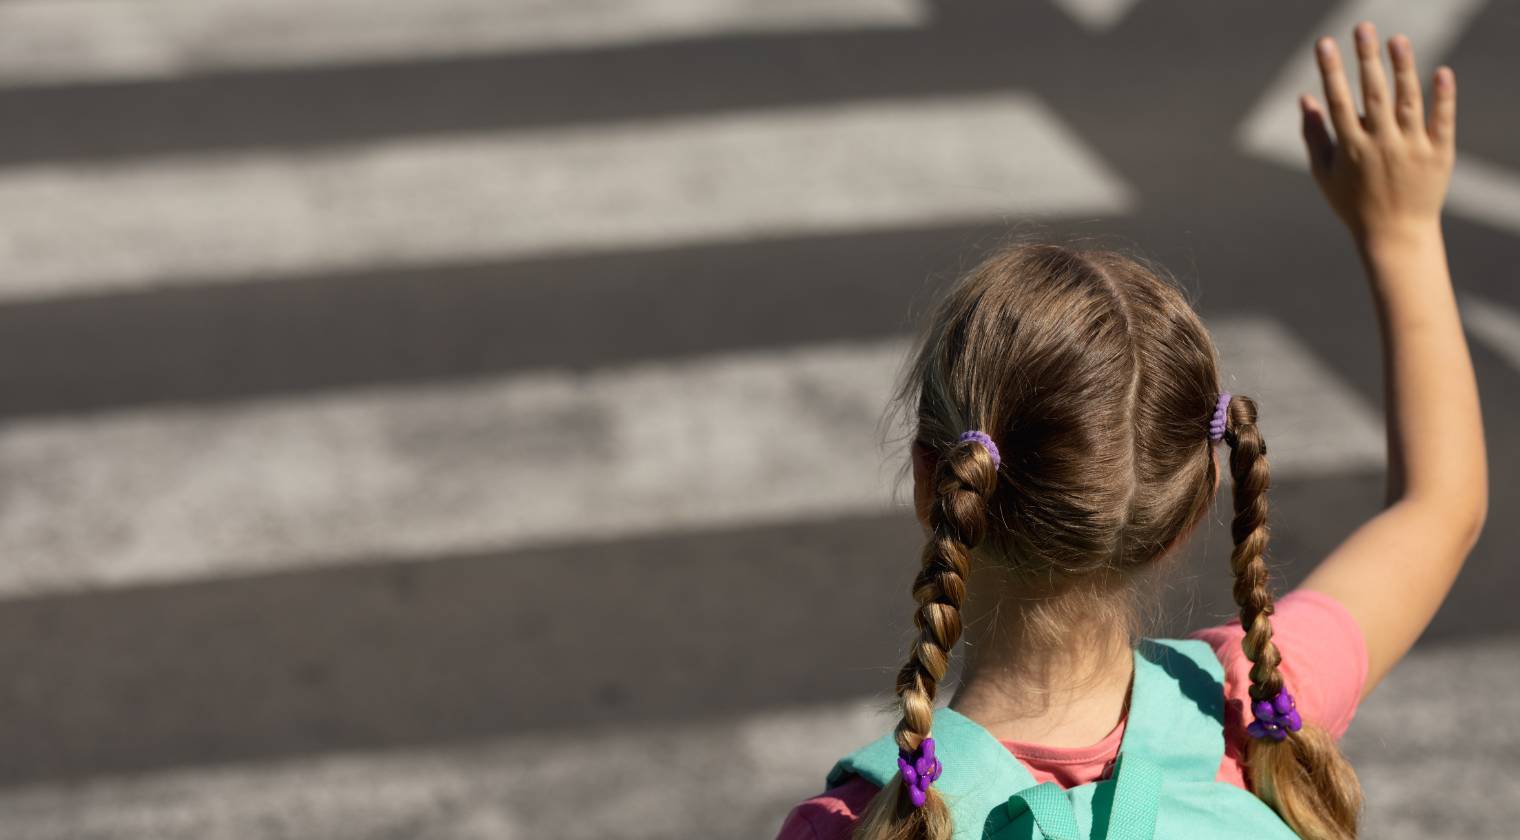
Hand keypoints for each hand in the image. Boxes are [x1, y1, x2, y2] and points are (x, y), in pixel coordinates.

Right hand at [1300, 22, 1454, 243]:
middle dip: (1366, 58)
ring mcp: (1412, 148)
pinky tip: (1441, 70)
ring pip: (1408, 100)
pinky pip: (1442, 119)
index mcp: (1351, 149)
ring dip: (1403, 68)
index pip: (1338, 101)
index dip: (1330, 70)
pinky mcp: (1439, 153)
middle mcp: (1382, 145)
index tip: (1324, 43)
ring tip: (1397, 39)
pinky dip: (1443, 96)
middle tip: (1363, 27)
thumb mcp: (1325, 173)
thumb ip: (1314, 134)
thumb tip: (1305, 97)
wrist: (1395, 235)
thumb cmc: (1354, 204)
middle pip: (1373, 94)